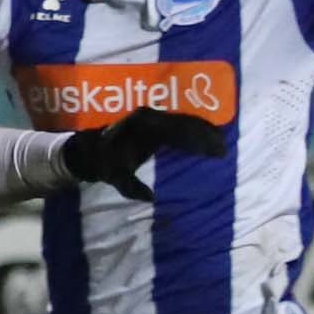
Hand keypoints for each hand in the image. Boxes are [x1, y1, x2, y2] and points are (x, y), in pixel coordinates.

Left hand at [59, 108, 226, 201]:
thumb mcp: (115, 176)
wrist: (89, 150)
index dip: (199, 137)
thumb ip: (131, 186)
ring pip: (186, 122)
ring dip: (204, 133)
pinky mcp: (156, 126)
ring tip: (221, 148)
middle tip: (224, 150)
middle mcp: (152, 116)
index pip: (179, 127)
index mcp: (145, 123)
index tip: (215, 148)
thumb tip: (150, 197)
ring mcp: (155, 119)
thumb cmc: (103, 162)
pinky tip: (207, 145)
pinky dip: (195, 134)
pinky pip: (180, 127)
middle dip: (207, 135)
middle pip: (187, 122)